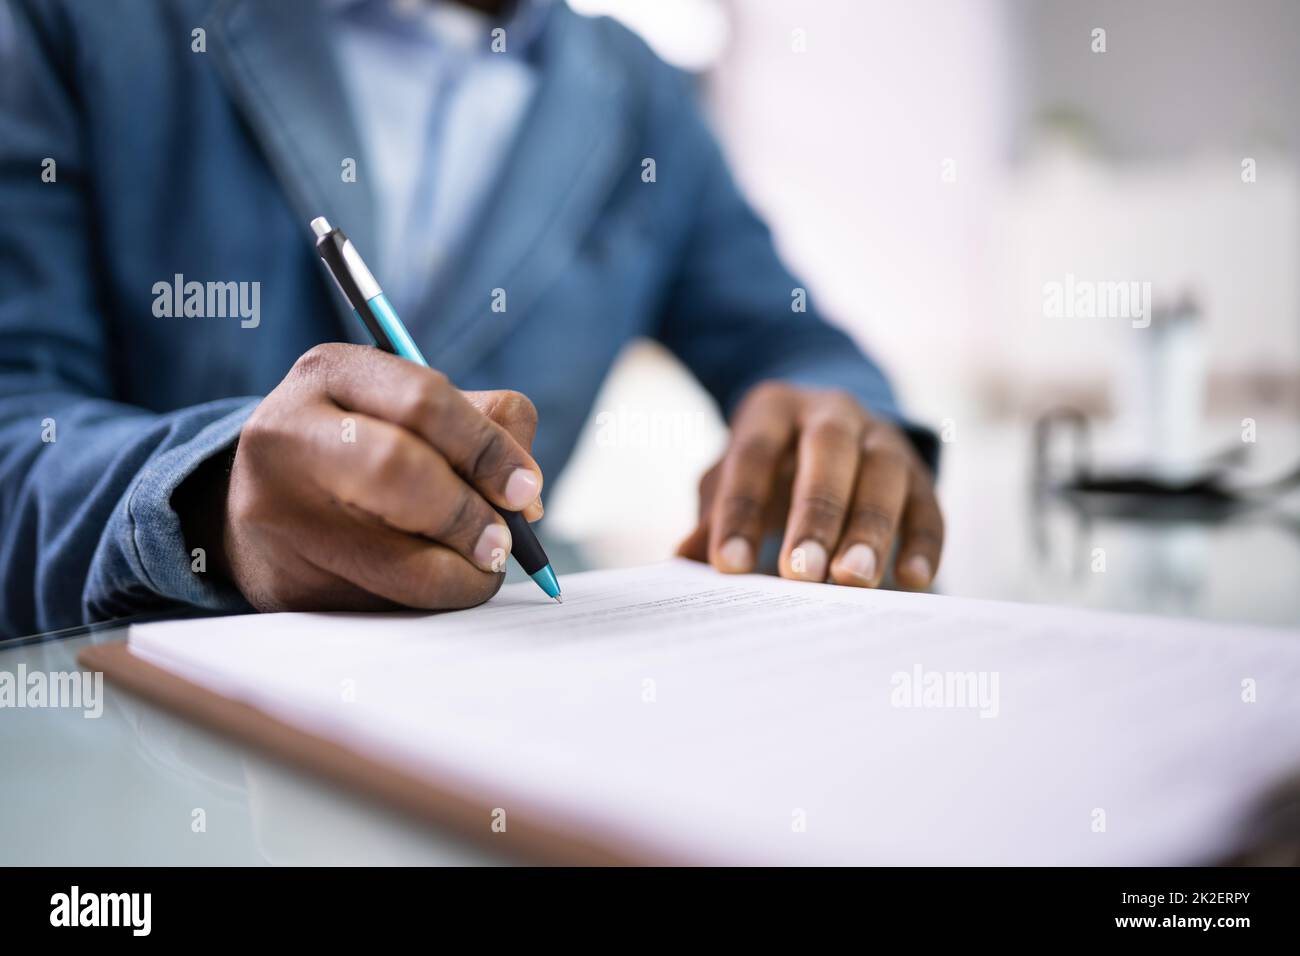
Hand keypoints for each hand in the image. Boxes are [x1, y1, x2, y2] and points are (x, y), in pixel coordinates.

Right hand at [202, 343, 543, 611]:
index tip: (525, 489)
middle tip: (503, 542)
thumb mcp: (411, 412)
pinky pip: (387, 603)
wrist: (260, 507)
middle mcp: (288, 432)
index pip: (426, 402)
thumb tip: (525, 498)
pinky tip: (434, 581)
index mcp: (331, 372)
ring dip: (463, 572)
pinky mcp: (283, 579)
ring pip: (400, 557)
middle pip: (400, 469)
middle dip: (469, 514)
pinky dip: (432, 598)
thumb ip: (484, 428)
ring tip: (479, 565)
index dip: (490, 450)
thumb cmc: (363, 448)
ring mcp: (274, 510)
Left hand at [677, 382, 942, 588]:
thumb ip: (712, 514)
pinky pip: (929, 504)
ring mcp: (882, 439)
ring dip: (870, 528)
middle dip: (815, 514)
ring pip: (884, 474)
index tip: (729, 566)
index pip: (754, 454)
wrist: (828, 430)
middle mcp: (833, 413)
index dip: (740, 510)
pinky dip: (924, 542)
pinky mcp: (920, 473)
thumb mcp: (732, 477)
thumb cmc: (769, 466)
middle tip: (800, 573)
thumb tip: (682, 560)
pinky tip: (912, 580)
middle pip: (828, 453)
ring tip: (852, 581)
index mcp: (775, 409)